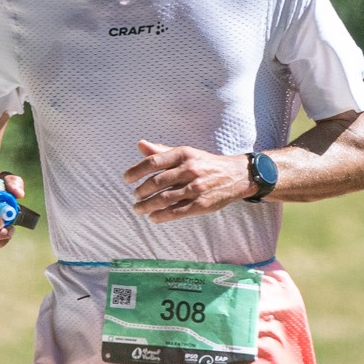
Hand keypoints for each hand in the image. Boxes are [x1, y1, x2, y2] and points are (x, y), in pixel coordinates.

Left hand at [124, 142, 251, 220]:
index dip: (136, 171)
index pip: (153, 162)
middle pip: (156, 182)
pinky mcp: (201, 205)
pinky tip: (153, 218)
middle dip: (140, 192)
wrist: (236, 176)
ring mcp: (196, 188)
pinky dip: (161, 216)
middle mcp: (189, 170)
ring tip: (138, 209)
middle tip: (135, 197)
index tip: (126, 179)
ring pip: (164, 199)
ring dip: (147, 206)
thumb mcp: (186, 153)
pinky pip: (176, 212)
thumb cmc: (206, 164)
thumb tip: (140, 145)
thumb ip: (162, 151)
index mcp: (184, 154)